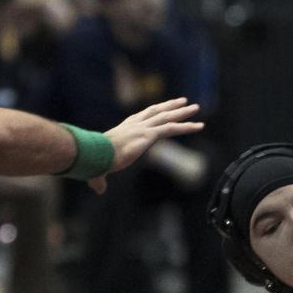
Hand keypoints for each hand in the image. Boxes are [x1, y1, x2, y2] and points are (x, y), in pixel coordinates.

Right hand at [89, 97, 203, 193]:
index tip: (163, 108)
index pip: (143, 116)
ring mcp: (142, 128)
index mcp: (124, 128)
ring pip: (167, 117)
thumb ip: (101, 179)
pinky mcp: (148, 135)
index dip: (154, 112)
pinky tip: (199, 126)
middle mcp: (135, 124)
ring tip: (196, 108)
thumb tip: (99, 190)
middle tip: (183, 102)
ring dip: (183, 113)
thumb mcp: (99, 168)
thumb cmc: (93, 161)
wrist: (93, 155)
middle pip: (157, 111)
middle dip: (171, 106)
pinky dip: (187, 127)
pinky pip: (171, 129)